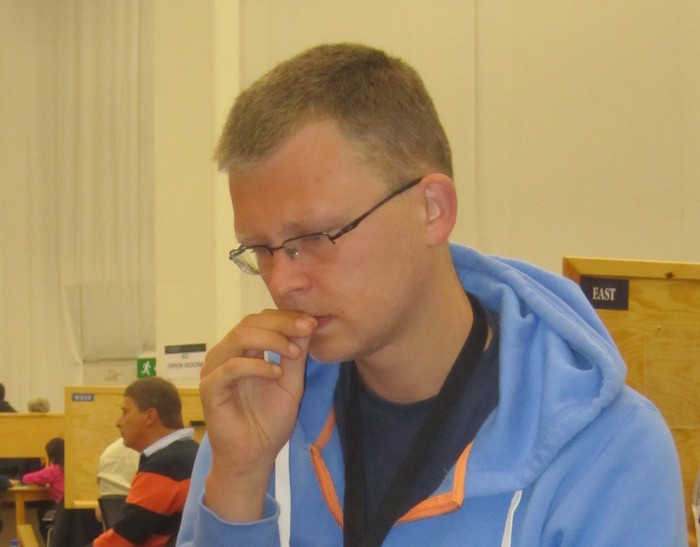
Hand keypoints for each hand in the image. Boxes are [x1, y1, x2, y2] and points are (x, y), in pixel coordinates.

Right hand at [200, 309, 316, 520]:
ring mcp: (215, 369)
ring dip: (271, 340)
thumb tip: (308, 323)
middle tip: (306, 328)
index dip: (286, 317)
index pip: (261, 320)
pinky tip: (277, 373)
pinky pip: (230, 367)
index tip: (312, 321)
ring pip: (239, 338)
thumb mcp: (292, 382)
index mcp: (244, 350)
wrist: (255, 456)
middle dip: (282, 323)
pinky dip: (256, 366)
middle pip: (250, 323)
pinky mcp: (210, 388)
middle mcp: (226, 354)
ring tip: (294, 353)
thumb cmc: (270, 421)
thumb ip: (296, 354)